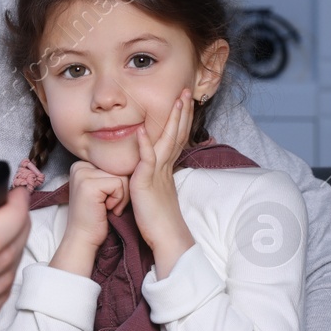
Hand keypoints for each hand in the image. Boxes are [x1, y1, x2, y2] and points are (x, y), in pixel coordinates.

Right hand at [52, 160, 127, 275]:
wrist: (84, 238)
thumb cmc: (96, 217)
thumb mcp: (102, 189)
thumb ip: (110, 173)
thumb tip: (136, 159)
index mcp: (82, 164)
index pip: (115, 164)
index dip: (119, 184)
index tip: (106, 199)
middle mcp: (79, 166)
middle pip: (119, 168)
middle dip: (122, 190)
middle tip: (108, 205)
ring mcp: (82, 174)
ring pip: (122, 176)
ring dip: (122, 196)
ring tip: (107, 207)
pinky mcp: (89, 185)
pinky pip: (119, 184)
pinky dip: (119, 200)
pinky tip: (106, 209)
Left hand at [128, 90, 195, 274]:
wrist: (167, 239)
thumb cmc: (159, 220)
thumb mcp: (156, 191)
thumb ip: (153, 176)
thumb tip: (149, 167)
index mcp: (168, 169)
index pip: (177, 137)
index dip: (181, 119)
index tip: (185, 101)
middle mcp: (166, 168)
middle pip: (177, 133)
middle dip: (182, 112)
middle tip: (187, 92)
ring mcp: (158, 174)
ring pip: (167, 141)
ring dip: (172, 119)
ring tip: (177, 100)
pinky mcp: (147, 183)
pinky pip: (147, 160)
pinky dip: (145, 143)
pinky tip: (143, 129)